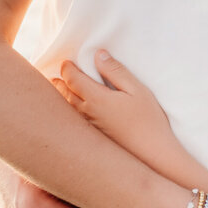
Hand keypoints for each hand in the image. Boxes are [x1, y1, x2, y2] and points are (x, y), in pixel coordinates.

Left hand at [53, 50, 172, 157]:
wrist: (150, 153)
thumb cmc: (148, 119)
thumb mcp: (136, 89)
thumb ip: (116, 71)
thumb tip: (98, 54)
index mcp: (96, 99)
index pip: (73, 79)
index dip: (67, 69)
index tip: (65, 62)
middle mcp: (87, 113)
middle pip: (65, 94)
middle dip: (59, 82)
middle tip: (57, 75)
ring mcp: (88, 127)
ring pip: (67, 108)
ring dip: (61, 96)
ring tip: (58, 88)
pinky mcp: (93, 136)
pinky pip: (74, 118)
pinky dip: (68, 108)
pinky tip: (73, 108)